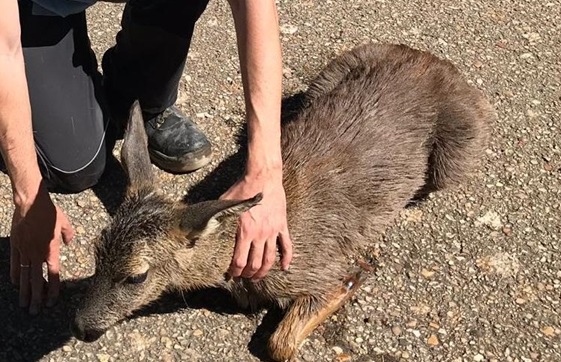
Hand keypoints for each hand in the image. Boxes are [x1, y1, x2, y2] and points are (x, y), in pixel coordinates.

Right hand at [10, 181, 73, 313]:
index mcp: (52, 249)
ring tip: (24, 304)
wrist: (30, 203)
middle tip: (35, 311)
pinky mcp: (16, 245)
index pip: (53, 274)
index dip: (53, 289)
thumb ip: (68, 235)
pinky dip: (16, 274)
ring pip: (25, 276)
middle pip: (37, 280)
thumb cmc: (49, 212)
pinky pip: (15, 263)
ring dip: (25, 291)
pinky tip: (16, 284)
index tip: (51, 301)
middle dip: (37, 297)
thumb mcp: (65, 223)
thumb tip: (70, 243)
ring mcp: (25, 250)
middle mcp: (38, 253)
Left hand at [221, 169, 291, 280]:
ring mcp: (273, 231)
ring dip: (263, 271)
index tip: (232, 274)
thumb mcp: (224, 203)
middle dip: (248, 274)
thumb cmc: (242, 188)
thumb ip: (216, 218)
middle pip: (255, 264)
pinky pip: (287, 246)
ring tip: (258, 276)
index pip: (239, 261)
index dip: (235, 271)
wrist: (263, 177)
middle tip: (244, 277)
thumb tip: (199, 226)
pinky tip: (283, 267)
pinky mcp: (282, 226)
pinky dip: (286, 259)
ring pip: (270, 259)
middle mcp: (260, 235)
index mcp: (244, 231)